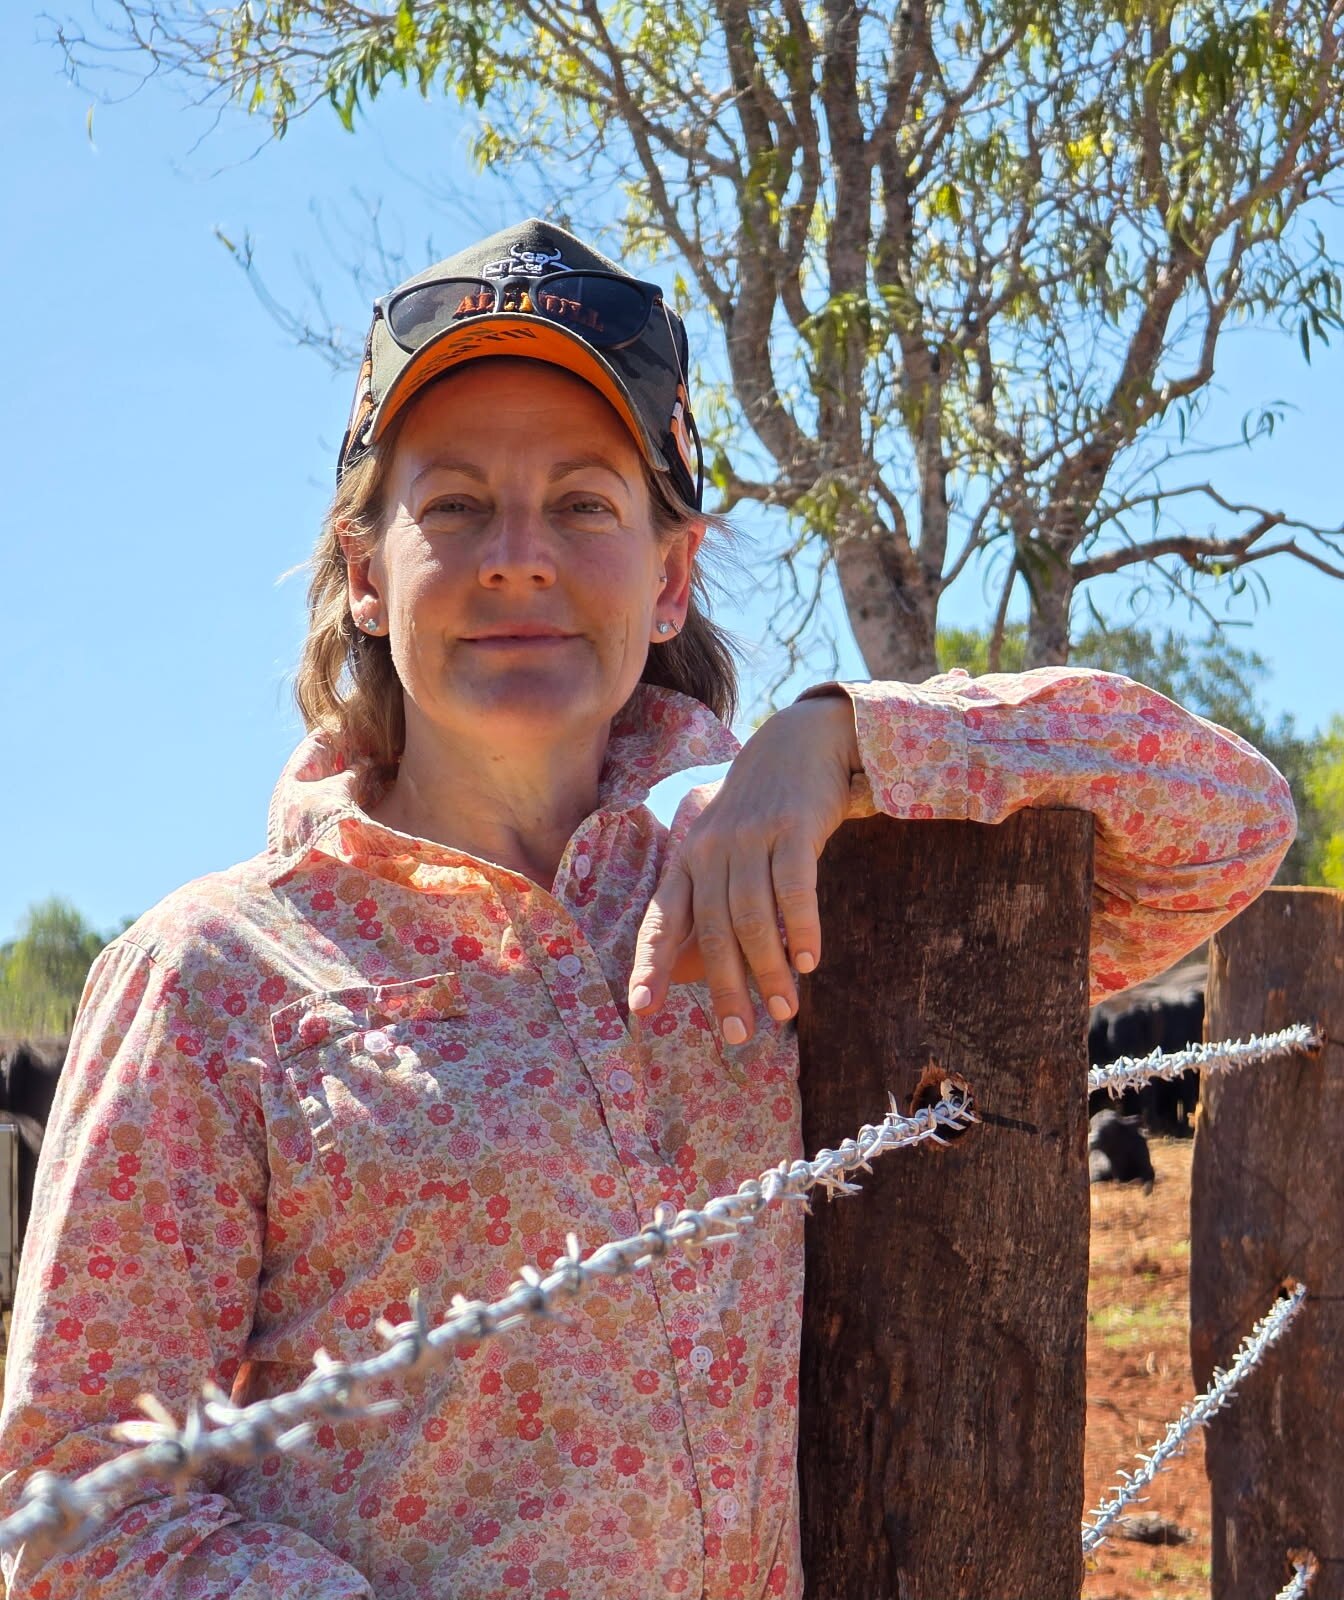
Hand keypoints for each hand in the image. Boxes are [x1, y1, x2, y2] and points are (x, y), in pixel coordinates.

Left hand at [627, 695, 860, 1043]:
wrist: (800, 743)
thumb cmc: (759, 811)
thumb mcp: (725, 847)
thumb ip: (714, 896)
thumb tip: (711, 966)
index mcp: (688, 860)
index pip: (661, 918)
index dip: (650, 964)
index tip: (643, 1008)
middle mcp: (711, 850)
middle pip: (713, 930)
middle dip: (725, 986)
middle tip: (738, 1033)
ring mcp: (751, 837)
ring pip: (754, 916)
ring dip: (768, 969)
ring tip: (784, 1008)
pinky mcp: (793, 826)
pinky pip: (795, 887)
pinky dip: (801, 927)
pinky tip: (809, 961)